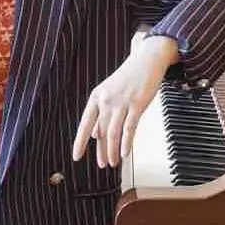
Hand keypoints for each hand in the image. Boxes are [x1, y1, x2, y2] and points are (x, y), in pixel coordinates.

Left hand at [72, 35, 178, 167]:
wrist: (147, 60)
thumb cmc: (129, 77)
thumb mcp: (110, 92)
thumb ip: (102, 113)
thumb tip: (95, 135)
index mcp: (97, 96)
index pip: (85, 123)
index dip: (80, 141)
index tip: (76, 156)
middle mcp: (106, 99)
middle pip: (101, 132)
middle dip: (101, 152)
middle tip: (103, 164)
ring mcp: (122, 102)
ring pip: (113, 133)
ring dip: (113, 151)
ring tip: (114, 162)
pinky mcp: (137, 104)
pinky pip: (129, 129)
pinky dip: (126, 144)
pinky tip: (126, 153)